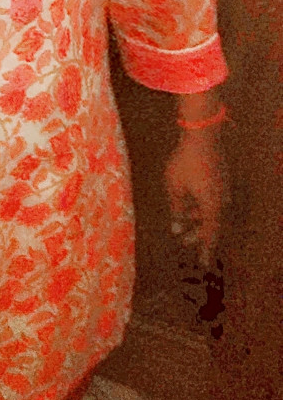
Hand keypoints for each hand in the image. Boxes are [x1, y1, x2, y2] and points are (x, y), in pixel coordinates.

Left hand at [164, 132, 226, 267]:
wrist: (203, 136)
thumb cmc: (185, 162)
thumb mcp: (175, 187)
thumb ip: (177, 209)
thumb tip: (177, 228)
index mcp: (213, 207)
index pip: (210, 234)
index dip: (205, 249)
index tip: (203, 263)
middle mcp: (223, 201)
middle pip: (212, 224)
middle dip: (198, 233)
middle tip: (185, 241)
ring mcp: (225, 189)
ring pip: (213, 211)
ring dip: (200, 218)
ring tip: (185, 219)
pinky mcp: (223, 179)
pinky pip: (215, 200)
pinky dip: (204, 206)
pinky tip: (192, 201)